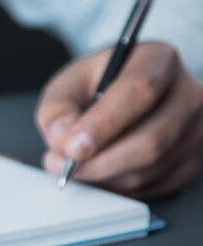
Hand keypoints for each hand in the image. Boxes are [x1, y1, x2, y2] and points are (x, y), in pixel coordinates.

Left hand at [35, 41, 202, 198]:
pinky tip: (102, 170)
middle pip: (151, 139)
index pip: (140, 90)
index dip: (103, 124)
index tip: (72, 147)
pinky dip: (118, 185)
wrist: (115, 96)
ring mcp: (194, 129)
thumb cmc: (94, 86)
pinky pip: (153, 185)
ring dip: (105, 176)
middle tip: (63, 166)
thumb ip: (57, 110)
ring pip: (150, 168)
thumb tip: (63, 142)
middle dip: (100, 162)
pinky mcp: (190, 160)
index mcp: (157, 60)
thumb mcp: (66, 86)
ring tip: (77, 165)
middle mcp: (187, 93)